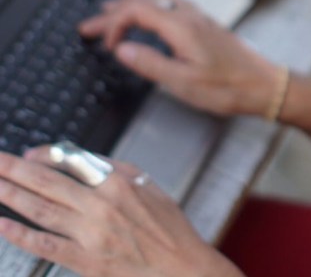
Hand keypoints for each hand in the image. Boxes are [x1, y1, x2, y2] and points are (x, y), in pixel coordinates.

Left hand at [0, 147, 242, 276]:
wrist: (182, 268)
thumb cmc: (169, 229)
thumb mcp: (149, 187)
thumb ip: (116, 171)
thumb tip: (83, 161)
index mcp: (119, 182)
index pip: (72, 161)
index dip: (44, 156)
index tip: (27, 156)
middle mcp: (101, 205)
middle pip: (48, 182)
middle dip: (14, 170)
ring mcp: (90, 233)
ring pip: (40, 209)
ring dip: (10, 196)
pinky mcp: (85, 260)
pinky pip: (45, 244)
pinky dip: (21, 234)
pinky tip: (2, 225)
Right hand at [78, 0, 284, 116]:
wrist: (265, 85)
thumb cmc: (227, 88)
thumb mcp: (183, 83)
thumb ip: (150, 64)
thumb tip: (121, 48)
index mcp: (181, 27)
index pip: (136, 11)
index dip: (113, 24)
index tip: (102, 44)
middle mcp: (190, 16)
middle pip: (143, 2)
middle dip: (113, 13)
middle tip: (88, 26)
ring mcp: (200, 17)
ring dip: (131, 4)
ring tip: (110, 9)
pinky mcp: (207, 24)